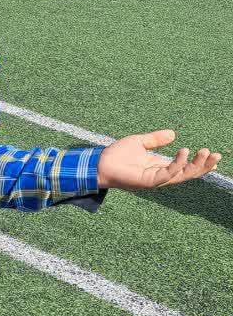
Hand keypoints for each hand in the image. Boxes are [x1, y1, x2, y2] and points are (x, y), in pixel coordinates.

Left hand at [97, 130, 220, 189]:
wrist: (99, 162)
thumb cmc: (116, 155)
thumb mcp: (139, 142)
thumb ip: (156, 139)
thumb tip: (173, 134)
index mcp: (160, 167)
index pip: (185, 168)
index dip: (200, 163)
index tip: (213, 155)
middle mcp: (160, 176)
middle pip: (188, 174)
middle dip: (203, 165)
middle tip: (216, 154)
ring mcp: (155, 180)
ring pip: (181, 176)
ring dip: (194, 165)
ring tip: (204, 151)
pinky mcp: (147, 181)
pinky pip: (167, 175)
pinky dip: (177, 165)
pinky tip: (184, 153)